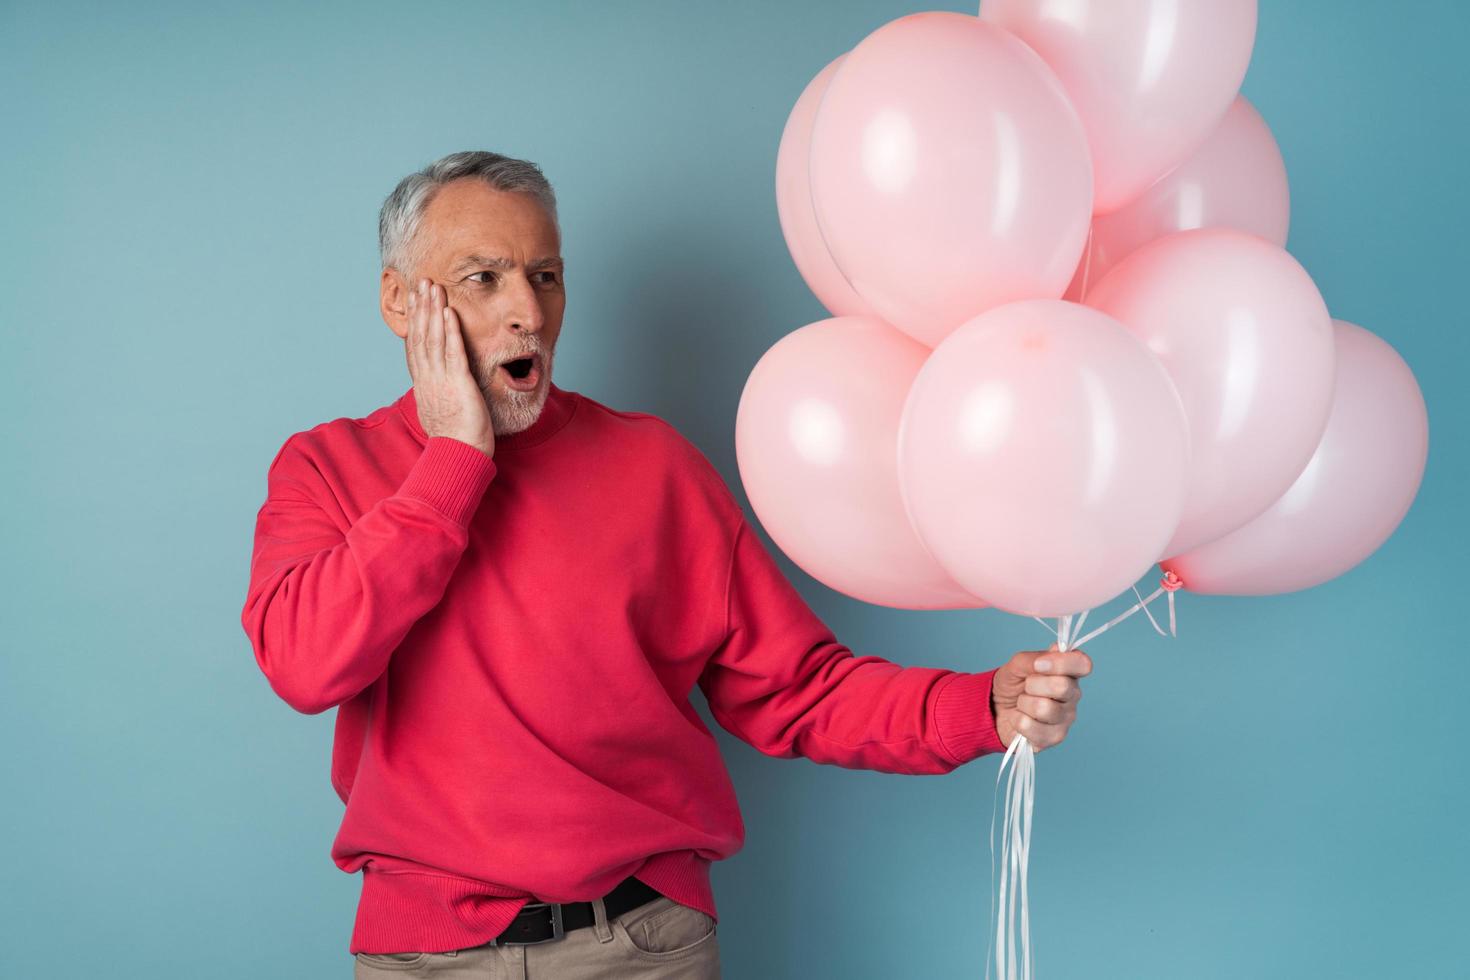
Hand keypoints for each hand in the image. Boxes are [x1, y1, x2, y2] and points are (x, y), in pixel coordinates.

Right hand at [404, 278, 493, 457]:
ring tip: (434, 287)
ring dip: (433, 310)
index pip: (415, 346)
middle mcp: (428, 379)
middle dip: (421, 307)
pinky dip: (450, 331)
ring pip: (433, 339)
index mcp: (424, 384)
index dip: (415, 321)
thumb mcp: (440, 411)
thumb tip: (436, 390)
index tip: (414, 300)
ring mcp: (441, 380)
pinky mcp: (458, 384)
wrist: (459, 456)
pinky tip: (449, 312)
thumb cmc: (455, 440)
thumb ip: (438, 394)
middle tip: (421, 282)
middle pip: (421, 336)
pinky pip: (453, 352)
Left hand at [989, 643, 1090, 751]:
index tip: (1038, 665)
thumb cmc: (1013, 685)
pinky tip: (1021, 718)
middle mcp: (1073, 695)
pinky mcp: (1054, 737)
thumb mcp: (1017, 665)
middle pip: (1062, 686)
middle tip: (1026, 687)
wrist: (997, 709)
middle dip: (1033, 684)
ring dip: (1023, 703)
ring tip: (1022, 703)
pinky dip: (1017, 720)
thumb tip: (1050, 656)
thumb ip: (1034, 658)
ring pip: (1043, 708)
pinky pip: (1029, 726)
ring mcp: (1066, 718)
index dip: (1061, 663)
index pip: (1083, 664)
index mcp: (1069, 673)